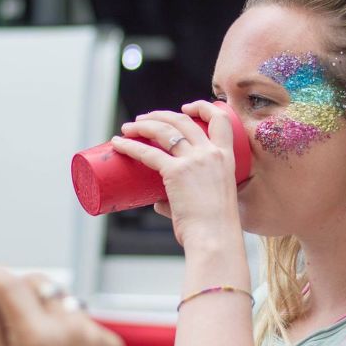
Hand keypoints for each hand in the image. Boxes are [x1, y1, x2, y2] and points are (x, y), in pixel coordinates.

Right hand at [0, 269, 127, 345]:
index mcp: (36, 339)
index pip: (11, 283)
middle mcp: (69, 330)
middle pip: (39, 282)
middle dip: (20, 289)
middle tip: (6, 308)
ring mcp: (94, 335)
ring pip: (62, 300)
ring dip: (46, 311)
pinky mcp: (111, 342)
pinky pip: (83, 320)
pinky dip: (69, 329)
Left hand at [111, 101, 240, 246]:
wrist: (216, 238)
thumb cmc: (215, 228)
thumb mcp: (210, 202)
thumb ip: (181, 200)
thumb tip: (158, 202)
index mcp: (227, 158)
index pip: (219, 120)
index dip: (202, 107)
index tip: (186, 107)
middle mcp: (212, 153)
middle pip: (183, 120)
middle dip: (161, 115)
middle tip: (144, 119)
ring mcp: (194, 161)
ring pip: (164, 130)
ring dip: (143, 125)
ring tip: (128, 128)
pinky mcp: (176, 172)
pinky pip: (148, 153)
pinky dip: (130, 146)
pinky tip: (119, 143)